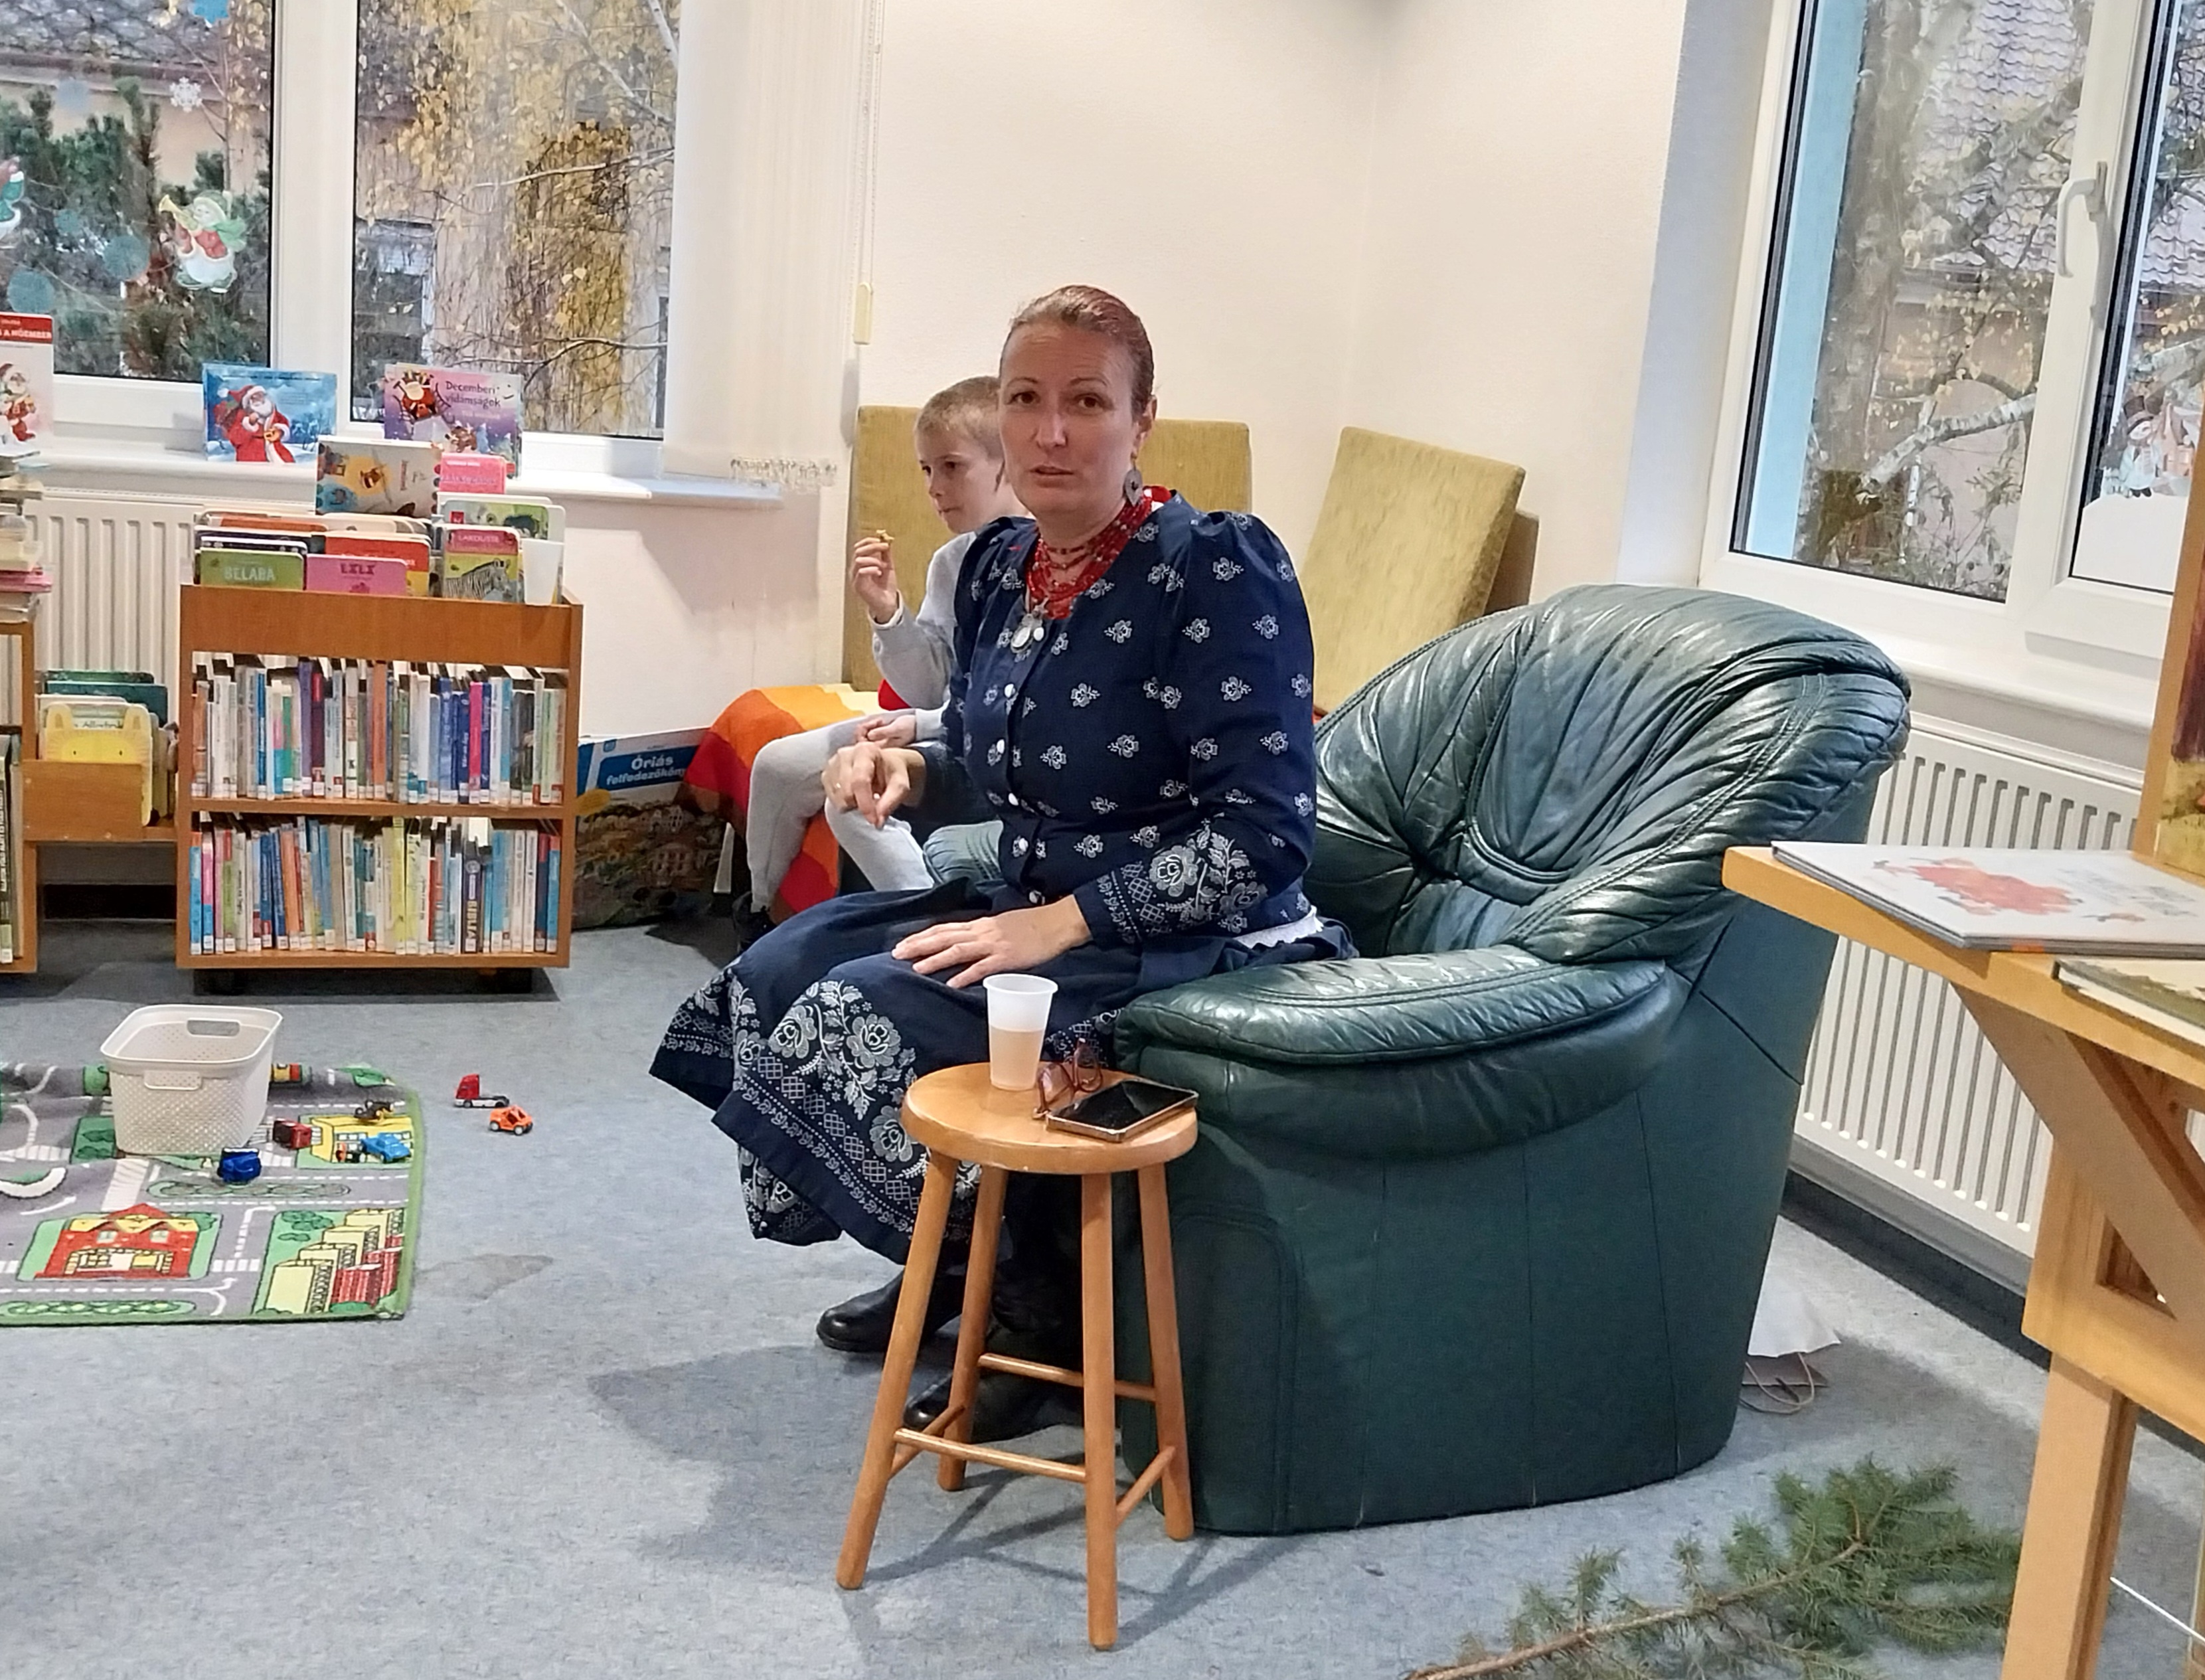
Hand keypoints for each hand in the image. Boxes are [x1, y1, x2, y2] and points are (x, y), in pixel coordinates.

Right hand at [822, 741, 924, 824]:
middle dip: (860, 805)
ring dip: (851, 804)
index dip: (865, 804)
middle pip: (846, 791)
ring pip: (837, 797)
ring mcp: (832, 763)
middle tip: (873, 805)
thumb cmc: (892, 774)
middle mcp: (845, 753)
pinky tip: (854, 796)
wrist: (883, 765)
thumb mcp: (900, 786)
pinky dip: (843, 802)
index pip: (860, 781)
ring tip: (864, 797)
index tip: (873, 821)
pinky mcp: (826, 774)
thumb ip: (890, 802)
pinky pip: (830, 797)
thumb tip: (877, 821)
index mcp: (865, 751)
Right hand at [850, 535, 900, 623]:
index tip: (881, 540)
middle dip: (873, 547)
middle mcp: (856, 569)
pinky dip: (871, 569)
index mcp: (862, 563)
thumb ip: (886, 555)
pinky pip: (861, 572)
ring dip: (874, 559)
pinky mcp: (858, 585)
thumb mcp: (888, 566)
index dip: (869, 541)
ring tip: (883, 565)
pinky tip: (879, 573)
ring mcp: (856, 577)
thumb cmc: (886, 586)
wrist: (888, 603)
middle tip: (885, 547)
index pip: (859, 546)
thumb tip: (886, 541)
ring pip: (859, 560)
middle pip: (858, 551)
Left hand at [853, 711, 918, 748]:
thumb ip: (883, 732)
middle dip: (864, 728)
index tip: (872, 723)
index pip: (861, 744)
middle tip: (877, 721)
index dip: (862, 731)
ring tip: (880, 720)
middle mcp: (877, 749)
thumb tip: (869, 735)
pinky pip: (868, 734)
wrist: (919, 726)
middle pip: (860, 741)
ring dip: (868, 726)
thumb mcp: (897, 729)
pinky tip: (880, 721)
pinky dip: (871, 725)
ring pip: (863, 736)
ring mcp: (877, 744)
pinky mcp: (879, 739)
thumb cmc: (910, 728)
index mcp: (881, 749)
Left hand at [892, 899, 1091, 988]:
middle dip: (919, 945)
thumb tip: (970, 945)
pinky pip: (982, 967)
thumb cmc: (1034, 926)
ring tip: (916, 968)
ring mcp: (994, 944)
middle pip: (944, 937)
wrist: (1058, 922)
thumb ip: (985, 935)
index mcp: (981, 925)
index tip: (903, 943)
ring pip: (958, 950)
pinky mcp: (1007, 958)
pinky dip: (965, 975)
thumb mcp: (1004, 926)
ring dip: (935, 959)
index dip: (922, 936)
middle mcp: (982, 932)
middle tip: (897, 955)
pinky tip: (951, 983)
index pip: (945, 929)